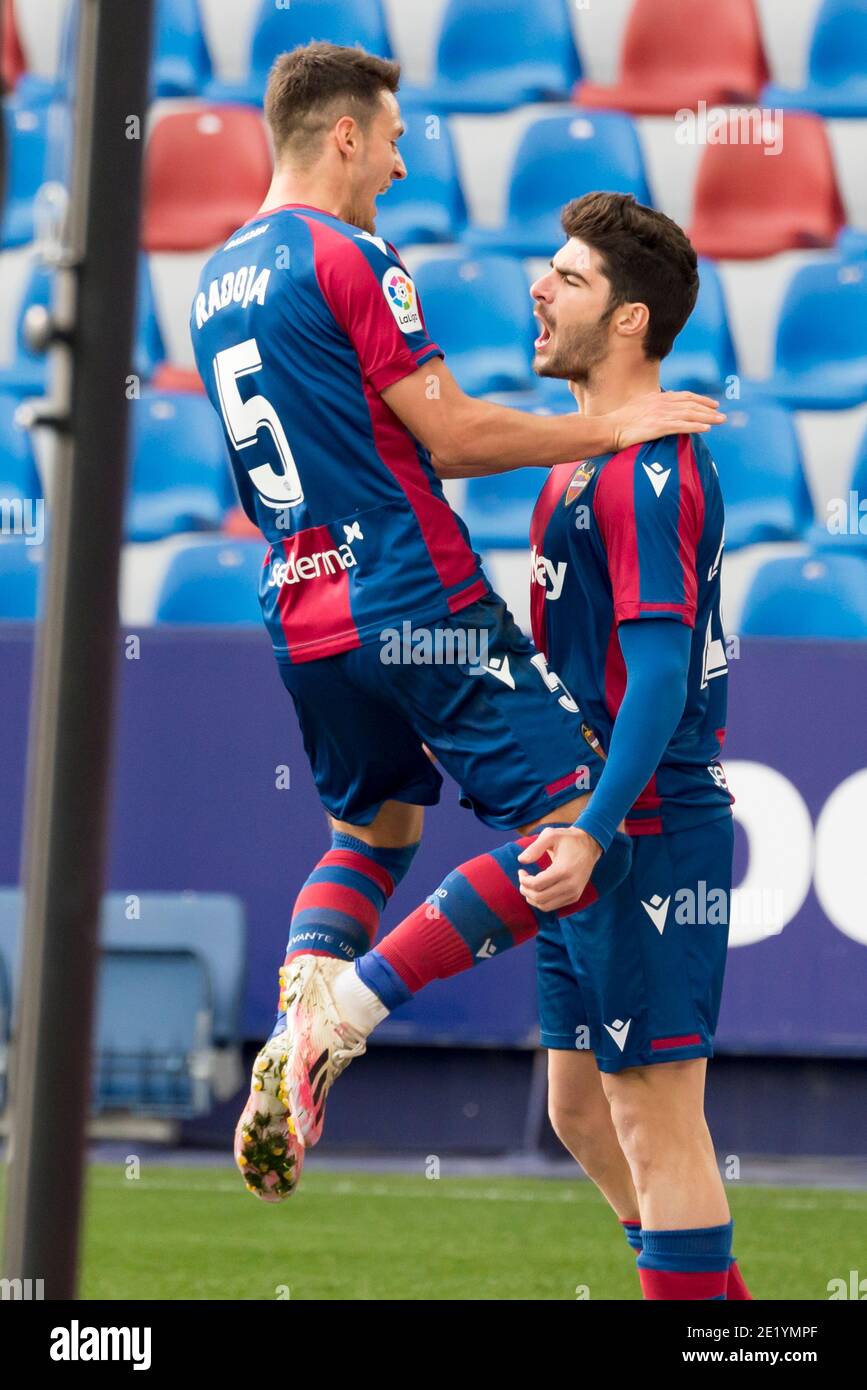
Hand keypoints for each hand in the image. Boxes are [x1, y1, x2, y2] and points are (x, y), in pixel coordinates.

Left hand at [517, 825, 602, 912]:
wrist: (590, 846)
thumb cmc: (568, 839)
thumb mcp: (551, 835)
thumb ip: (534, 847)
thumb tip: (521, 860)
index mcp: (564, 870)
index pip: (537, 885)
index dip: (523, 880)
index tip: (521, 871)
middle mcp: (570, 885)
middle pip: (539, 897)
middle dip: (525, 890)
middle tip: (522, 879)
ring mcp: (574, 893)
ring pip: (545, 906)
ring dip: (531, 898)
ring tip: (528, 885)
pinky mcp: (575, 897)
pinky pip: (553, 906)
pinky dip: (541, 901)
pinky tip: (538, 889)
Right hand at [605, 391, 724, 451]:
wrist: (609, 428)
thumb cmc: (619, 421)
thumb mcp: (638, 406)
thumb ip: (652, 405)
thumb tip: (660, 407)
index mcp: (657, 397)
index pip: (685, 396)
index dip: (701, 399)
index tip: (713, 404)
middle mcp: (661, 403)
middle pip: (691, 404)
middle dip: (708, 408)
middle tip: (721, 414)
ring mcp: (660, 415)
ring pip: (690, 414)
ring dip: (707, 417)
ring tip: (720, 420)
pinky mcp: (658, 427)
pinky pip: (682, 426)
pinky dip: (696, 426)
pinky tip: (706, 428)